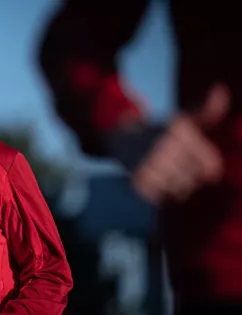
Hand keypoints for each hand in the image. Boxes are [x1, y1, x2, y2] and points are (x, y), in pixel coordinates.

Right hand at [132, 83, 228, 203]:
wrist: (120, 137)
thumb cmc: (160, 131)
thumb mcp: (184, 119)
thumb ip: (208, 111)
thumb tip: (220, 90)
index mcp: (180, 131)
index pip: (211, 168)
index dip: (206, 169)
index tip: (192, 159)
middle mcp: (165, 146)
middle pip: (195, 181)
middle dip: (187, 177)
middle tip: (172, 164)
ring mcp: (150, 164)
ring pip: (179, 191)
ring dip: (173, 187)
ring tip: (162, 172)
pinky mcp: (138, 181)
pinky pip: (161, 198)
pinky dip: (158, 193)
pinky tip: (151, 179)